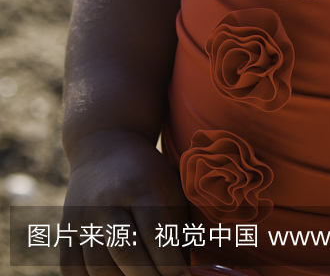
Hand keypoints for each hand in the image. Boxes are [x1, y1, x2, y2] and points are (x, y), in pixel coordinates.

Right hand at [61, 129, 189, 275]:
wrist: (104, 144)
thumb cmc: (146, 172)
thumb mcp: (169, 186)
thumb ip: (178, 226)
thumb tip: (184, 270)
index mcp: (140, 188)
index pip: (155, 233)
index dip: (169, 262)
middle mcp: (108, 202)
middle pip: (125, 251)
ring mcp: (83, 216)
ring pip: (98, 264)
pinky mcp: (66, 229)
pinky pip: (72, 268)